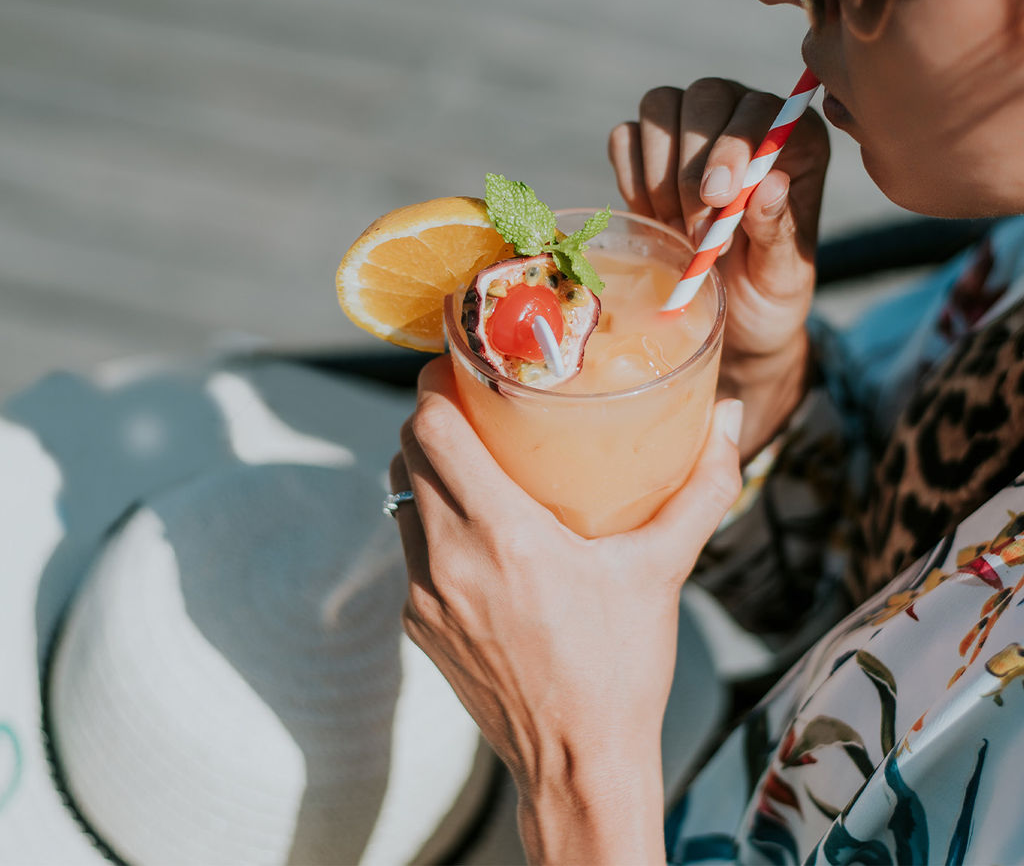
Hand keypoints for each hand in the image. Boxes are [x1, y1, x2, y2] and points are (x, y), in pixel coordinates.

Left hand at [391, 358, 742, 864]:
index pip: (429, 429)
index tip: (460, 366)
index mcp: (499, 534)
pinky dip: (432, 523)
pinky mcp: (416, 625)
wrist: (576, 764)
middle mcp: (445, 559)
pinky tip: (478, 530)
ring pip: (401, 499)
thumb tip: (730, 419)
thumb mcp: (661, 570)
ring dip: (428, 470)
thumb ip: (700, 489)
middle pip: (408, 453)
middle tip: (475, 404)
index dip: (435, 386)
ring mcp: (422, 595)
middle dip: (433, 419)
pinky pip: (409, 549)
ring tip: (475, 460)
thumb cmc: (620, 669)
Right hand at [608, 78, 829, 458]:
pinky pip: (625, 137)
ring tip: (678, 227)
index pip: (760, 109)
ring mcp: (693, 133)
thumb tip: (770, 185)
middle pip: (705, 96)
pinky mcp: (650, 153)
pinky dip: (630, 177)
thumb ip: (778, 230)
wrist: (730, 318)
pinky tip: (652, 217)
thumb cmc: (768, 294)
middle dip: (690, 163)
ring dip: (660, 173)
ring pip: (660, 107)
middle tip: (695, 227)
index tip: (718, 199)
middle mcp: (745, 122)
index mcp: (796, 141)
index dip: (733, 144)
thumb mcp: (784, 275)